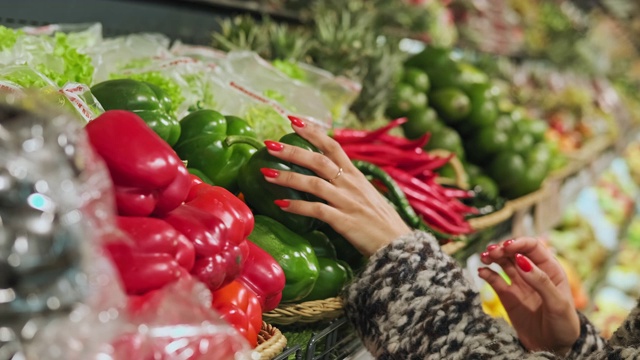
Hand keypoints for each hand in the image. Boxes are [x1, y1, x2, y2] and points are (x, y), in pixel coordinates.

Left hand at [261, 116, 411, 256]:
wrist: (400, 246)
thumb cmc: (382, 222)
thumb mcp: (367, 195)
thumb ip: (348, 184)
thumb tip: (329, 176)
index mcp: (356, 175)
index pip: (333, 146)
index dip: (313, 132)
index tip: (293, 121)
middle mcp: (351, 184)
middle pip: (319, 160)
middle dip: (292, 150)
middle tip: (269, 144)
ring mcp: (347, 202)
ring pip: (313, 183)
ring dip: (288, 177)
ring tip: (266, 173)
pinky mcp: (344, 222)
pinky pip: (317, 210)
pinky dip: (297, 206)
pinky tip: (281, 204)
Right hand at [478, 237, 579, 355]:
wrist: (553, 348)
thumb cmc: (564, 326)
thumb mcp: (558, 304)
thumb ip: (541, 281)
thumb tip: (521, 260)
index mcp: (551, 270)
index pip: (533, 247)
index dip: (519, 243)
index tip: (506, 246)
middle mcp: (533, 272)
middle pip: (515, 252)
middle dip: (503, 248)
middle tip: (492, 252)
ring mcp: (519, 283)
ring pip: (503, 262)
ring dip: (493, 257)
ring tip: (484, 257)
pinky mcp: (507, 295)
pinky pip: (494, 280)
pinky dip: (487, 273)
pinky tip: (481, 272)